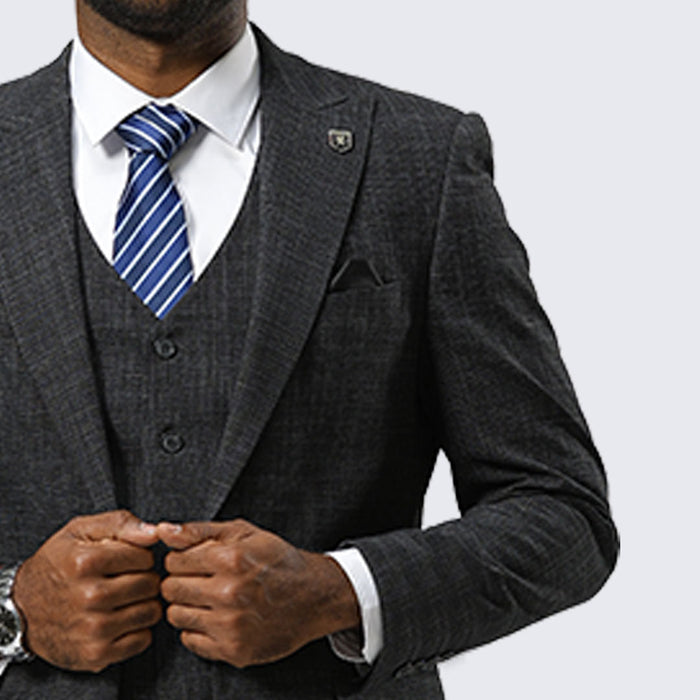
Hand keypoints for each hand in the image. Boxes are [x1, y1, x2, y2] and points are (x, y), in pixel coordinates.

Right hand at [13, 510, 161, 672]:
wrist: (21, 611)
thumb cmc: (59, 564)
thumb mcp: (81, 531)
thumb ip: (121, 523)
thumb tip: (155, 532)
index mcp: (86, 562)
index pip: (145, 556)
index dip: (139, 556)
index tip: (125, 560)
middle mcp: (90, 596)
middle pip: (151, 584)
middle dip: (144, 578)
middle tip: (125, 579)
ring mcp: (93, 628)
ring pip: (152, 611)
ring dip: (144, 604)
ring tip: (124, 599)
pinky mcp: (96, 654)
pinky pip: (143, 639)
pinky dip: (138, 630)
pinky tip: (121, 619)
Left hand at [159, 519, 359, 667]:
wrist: (313, 596)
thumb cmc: (276, 560)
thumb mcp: (243, 533)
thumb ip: (199, 531)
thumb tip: (162, 530)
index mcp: (230, 558)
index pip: (173, 561)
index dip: (182, 559)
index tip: (195, 561)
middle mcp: (229, 593)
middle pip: (170, 589)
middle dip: (181, 581)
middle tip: (201, 579)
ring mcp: (231, 625)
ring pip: (175, 616)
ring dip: (187, 605)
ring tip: (209, 598)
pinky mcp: (234, 650)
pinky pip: (190, 640)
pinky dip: (198, 629)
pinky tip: (216, 616)